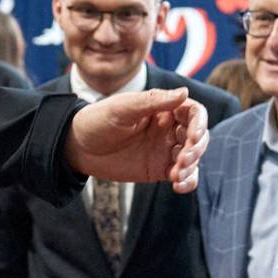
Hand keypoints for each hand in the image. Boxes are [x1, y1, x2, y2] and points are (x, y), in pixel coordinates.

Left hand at [65, 87, 209, 193]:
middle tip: (183, 159)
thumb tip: (185, 92)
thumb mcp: (123, 108)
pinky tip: (178, 186)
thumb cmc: (98, 120)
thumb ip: (153, 101)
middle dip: (196, 148)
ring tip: (176, 175)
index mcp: (163, 108)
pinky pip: (183, 175)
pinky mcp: (159, 169)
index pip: (194, 112)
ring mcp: (165, 149)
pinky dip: (188, 181)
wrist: (78, 147)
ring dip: (192, 167)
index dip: (200, 124)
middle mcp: (169, 128)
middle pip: (198, 136)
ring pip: (193, 157)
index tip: (193, 137)